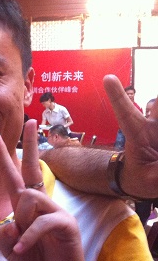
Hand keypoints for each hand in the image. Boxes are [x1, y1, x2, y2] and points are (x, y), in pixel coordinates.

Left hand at [0, 122, 91, 260]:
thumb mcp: (10, 251)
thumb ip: (4, 238)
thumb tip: (9, 224)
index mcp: (24, 206)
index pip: (13, 176)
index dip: (3, 157)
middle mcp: (40, 203)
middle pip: (32, 167)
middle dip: (29, 144)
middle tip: (31, 121)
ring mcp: (55, 210)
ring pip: (30, 197)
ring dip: (22, 219)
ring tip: (25, 240)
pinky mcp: (65, 223)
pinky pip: (41, 222)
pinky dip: (28, 237)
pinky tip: (23, 249)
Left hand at [104, 75, 157, 198]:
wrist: (149, 178)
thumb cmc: (143, 176)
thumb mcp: (149, 181)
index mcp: (137, 135)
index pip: (125, 114)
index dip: (118, 97)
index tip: (108, 79)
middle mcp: (153, 126)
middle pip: (157, 103)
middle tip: (155, 102)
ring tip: (156, 129)